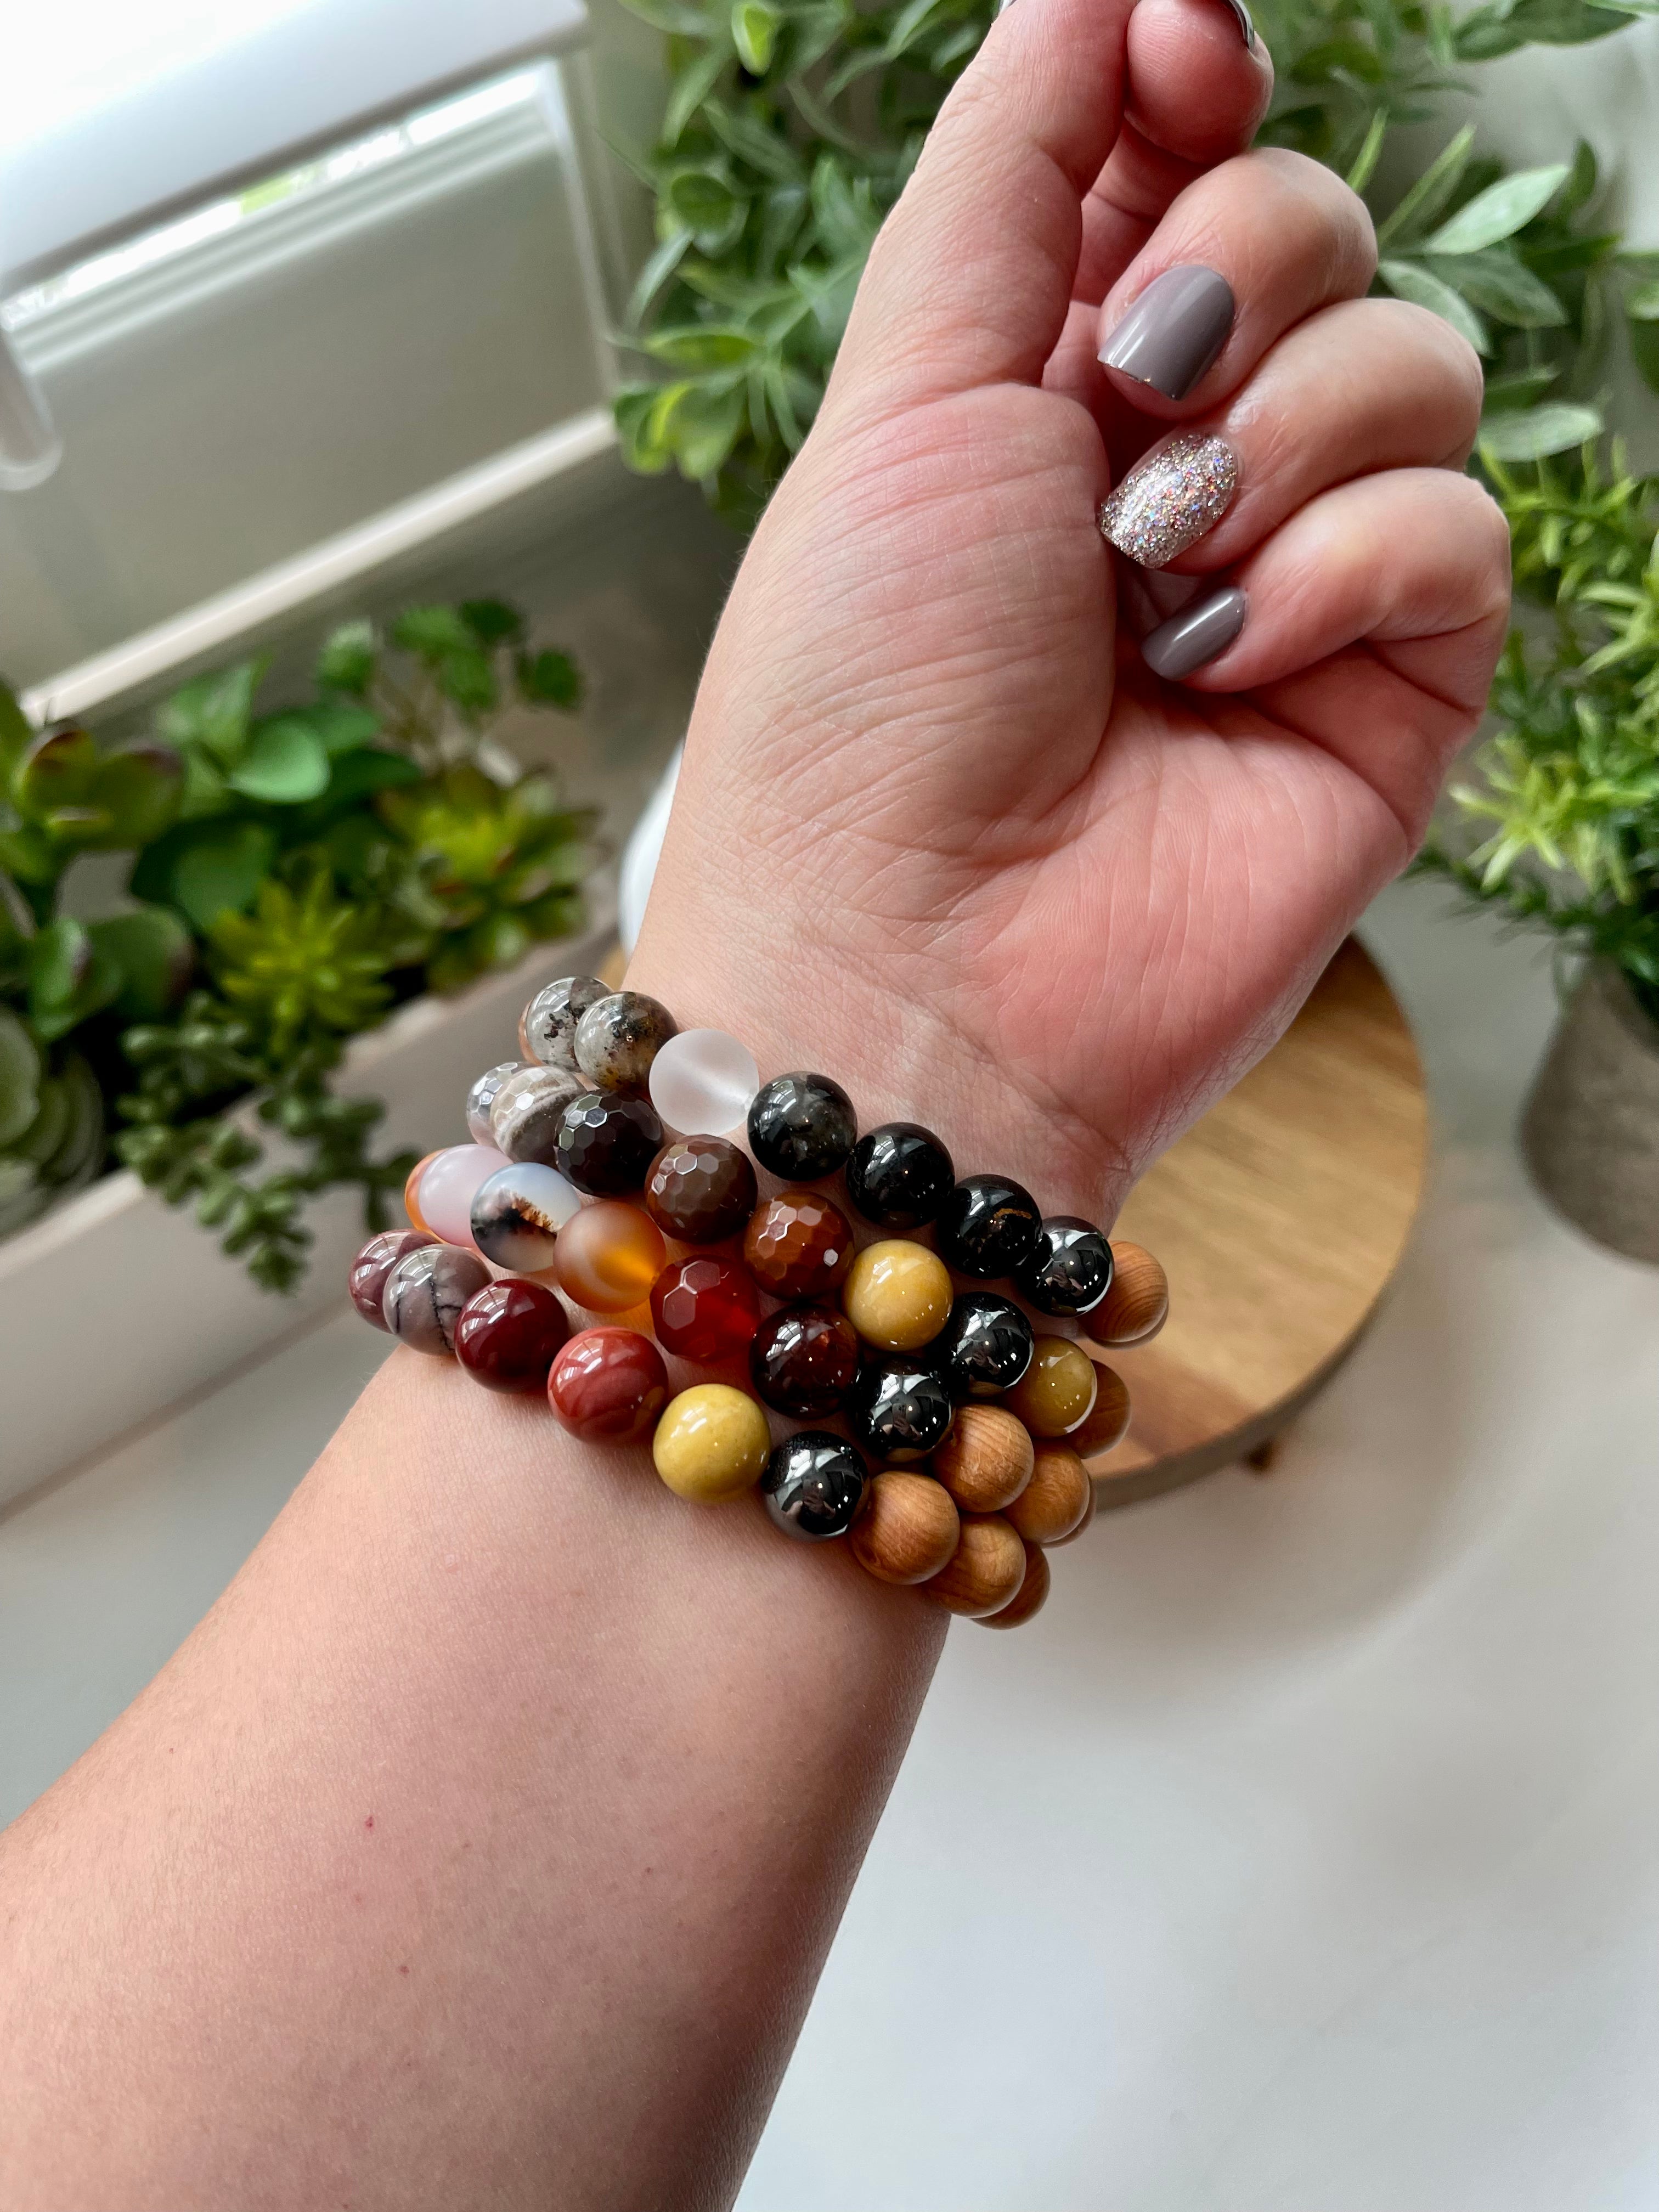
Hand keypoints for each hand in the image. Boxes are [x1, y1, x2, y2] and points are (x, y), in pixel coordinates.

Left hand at [631, 0, 1507, 1216]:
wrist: (909, 964)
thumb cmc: (858, 708)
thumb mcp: (904, 393)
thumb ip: (1007, 176)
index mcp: (1046, 377)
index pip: (1174, 158)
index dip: (1192, 86)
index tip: (1177, 64)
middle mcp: (1180, 461)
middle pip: (1318, 227)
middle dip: (1233, 273)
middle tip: (1129, 400)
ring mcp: (1294, 574)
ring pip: (1415, 358)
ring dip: (1281, 440)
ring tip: (1158, 576)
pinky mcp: (1387, 687)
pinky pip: (1459, 526)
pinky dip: (1343, 571)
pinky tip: (1227, 660)